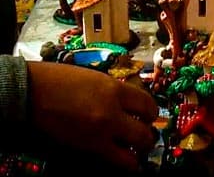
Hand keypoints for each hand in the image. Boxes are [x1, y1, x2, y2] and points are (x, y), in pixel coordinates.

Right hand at [26, 59, 158, 169]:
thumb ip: (113, 91)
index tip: (149, 115)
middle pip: (144, 129)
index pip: (147, 103)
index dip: (151, 112)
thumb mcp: (95, 78)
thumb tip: (126, 102)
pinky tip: (126, 162)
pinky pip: (116, 160)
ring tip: (138, 151)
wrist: (34, 93)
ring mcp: (102, 132)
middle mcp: (113, 111)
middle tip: (146, 136)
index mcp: (115, 88)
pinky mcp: (89, 147)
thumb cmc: (61, 80)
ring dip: (139, 151)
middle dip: (148, 135)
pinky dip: (126, 162)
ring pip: (134, 148)